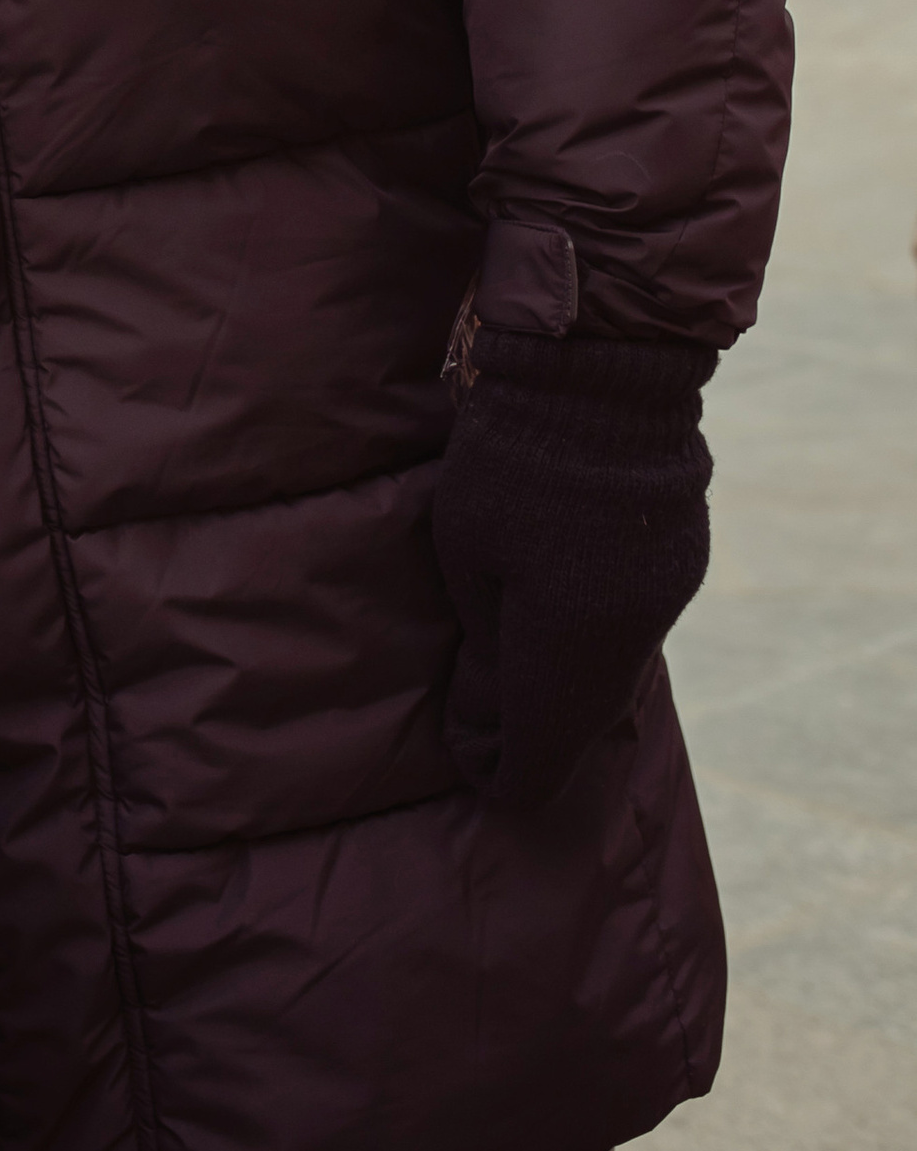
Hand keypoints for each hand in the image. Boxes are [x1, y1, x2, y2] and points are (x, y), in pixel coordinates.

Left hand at [432, 326, 713, 809]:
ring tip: (522, 686)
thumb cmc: (508, 464)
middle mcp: (629, 638)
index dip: (507, 771)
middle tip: (493, 739)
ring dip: (570, 685)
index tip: (478, 773)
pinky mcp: (681, 560)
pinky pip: (634, 627)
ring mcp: (665, 598)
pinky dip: (597, 641)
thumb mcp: (468, 551)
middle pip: (583, 715)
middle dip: (540, 735)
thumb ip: (485, 633)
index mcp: (571, 648)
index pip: (542, 746)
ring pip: (612, 671)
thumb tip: (492, 695)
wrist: (598, 377)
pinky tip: (567, 627)